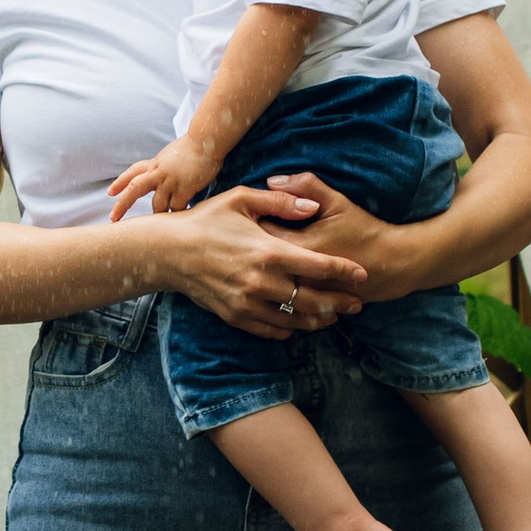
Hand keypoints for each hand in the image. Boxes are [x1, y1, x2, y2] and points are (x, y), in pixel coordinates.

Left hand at [110, 138, 219, 220]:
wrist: (206, 140)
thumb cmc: (192, 148)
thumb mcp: (170, 156)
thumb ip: (162, 168)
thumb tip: (158, 178)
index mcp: (154, 164)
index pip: (132, 172)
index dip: (119, 182)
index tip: (110, 193)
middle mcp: (158, 172)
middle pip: (134, 189)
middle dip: (122, 204)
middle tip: (113, 218)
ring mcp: (170, 180)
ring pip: (157, 205)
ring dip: (159, 216)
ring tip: (161, 227)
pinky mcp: (184, 187)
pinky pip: (177, 208)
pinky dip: (178, 214)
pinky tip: (183, 220)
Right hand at [163, 183, 367, 337]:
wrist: (168, 252)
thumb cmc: (206, 220)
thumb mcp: (242, 199)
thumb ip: (281, 202)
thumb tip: (313, 206)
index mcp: (269, 251)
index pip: (319, 265)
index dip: (344, 271)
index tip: (362, 274)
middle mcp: (262, 282)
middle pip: (313, 300)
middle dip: (340, 303)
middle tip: (357, 304)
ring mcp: (248, 303)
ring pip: (295, 320)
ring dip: (318, 320)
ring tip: (333, 317)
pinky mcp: (235, 316)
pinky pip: (271, 330)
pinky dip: (289, 329)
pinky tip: (298, 324)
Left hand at [265, 171, 455, 301]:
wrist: (393, 265)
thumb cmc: (364, 230)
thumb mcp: (337, 202)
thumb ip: (305, 186)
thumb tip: (272, 180)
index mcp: (299, 245)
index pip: (257, 233)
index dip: (248, 223)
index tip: (246, 217)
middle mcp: (297, 274)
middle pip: (257, 262)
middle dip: (248, 250)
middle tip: (242, 238)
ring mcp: (304, 294)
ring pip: (268, 285)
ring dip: (259, 272)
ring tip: (253, 259)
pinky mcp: (310, 306)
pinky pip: (282, 301)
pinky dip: (273, 290)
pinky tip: (269, 280)